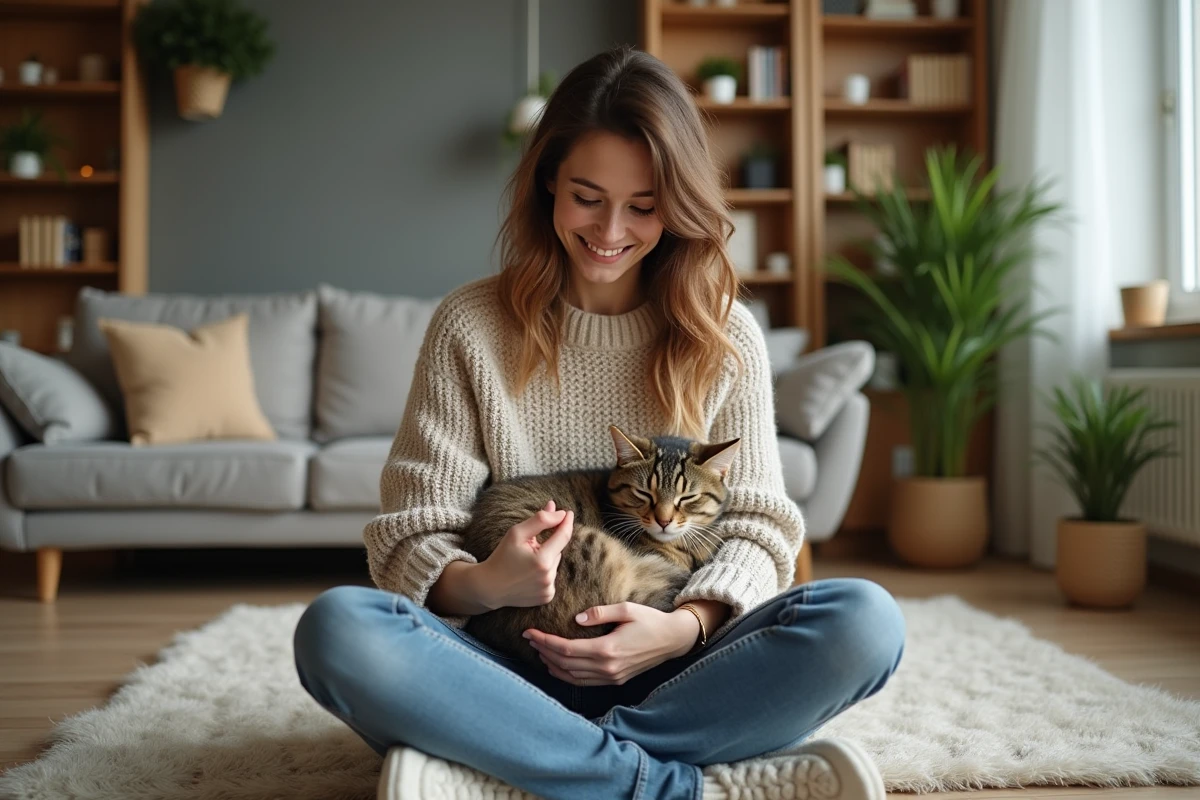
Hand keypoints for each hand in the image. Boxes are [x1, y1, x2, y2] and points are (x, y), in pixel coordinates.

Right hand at [475, 500, 573, 609]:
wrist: (490, 587)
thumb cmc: (502, 556)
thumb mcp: (516, 533)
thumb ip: (540, 520)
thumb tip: (559, 512)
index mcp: (542, 560)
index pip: (563, 536)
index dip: (566, 523)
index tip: (568, 513)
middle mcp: (548, 577)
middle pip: (557, 550)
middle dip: (547, 545)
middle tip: (528, 548)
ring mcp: (548, 589)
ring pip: (555, 563)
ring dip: (546, 558)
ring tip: (526, 563)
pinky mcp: (547, 597)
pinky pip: (552, 577)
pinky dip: (544, 572)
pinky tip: (529, 574)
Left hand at [523, 601, 698, 685]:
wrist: (672, 640)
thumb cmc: (650, 620)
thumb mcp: (626, 609)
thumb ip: (599, 613)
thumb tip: (576, 618)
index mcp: (607, 649)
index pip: (566, 649)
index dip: (545, 642)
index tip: (530, 632)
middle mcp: (607, 668)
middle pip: (564, 664)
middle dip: (543, 651)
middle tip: (528, 639)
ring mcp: (611, 677)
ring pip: (571, 677)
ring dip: (552, 665)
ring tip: (538, 651)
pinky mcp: (615, 680)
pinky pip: (583, 682)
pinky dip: (566, 675)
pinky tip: (557, 665)